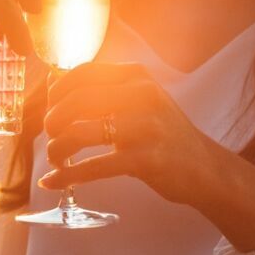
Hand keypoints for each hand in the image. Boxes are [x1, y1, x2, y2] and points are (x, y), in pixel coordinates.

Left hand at [39, 62, 211, 202]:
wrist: (205, 168)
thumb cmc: (162, 133)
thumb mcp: (139, 101)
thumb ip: (101, 89)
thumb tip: (51, 80)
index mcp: (136, 76)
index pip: (82, 73)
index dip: (56, 93)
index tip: (49, 109)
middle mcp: (142, 95)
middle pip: (75, 101)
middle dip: (53, 122)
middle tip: (51, 137)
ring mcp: (146, 127)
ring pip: (79, 133)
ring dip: (57, 149)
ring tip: (56, 159)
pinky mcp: (146, 160)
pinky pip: (94, 166)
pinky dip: (67, 176)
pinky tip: (52, 181)